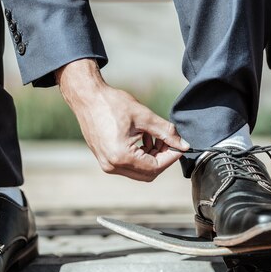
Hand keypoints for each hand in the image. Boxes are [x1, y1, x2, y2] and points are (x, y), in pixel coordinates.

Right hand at [56, 59, 189, 181]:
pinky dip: (140, 156)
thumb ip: (166, 132)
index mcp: (121, 156)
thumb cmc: (112, 104)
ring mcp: (107, 164)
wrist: (87, 98)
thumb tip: (183, 145)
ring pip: (139, 171)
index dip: (171, 157)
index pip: (155, 167)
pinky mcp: (105, 160)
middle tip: (168, 141)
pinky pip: (128, 166)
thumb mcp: (144, 116)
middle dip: (162, 158)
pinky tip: (143, 138)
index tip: (179, 145)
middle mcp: (112, 165)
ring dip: (151, 157)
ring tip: (154, 136)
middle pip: (148, 174)